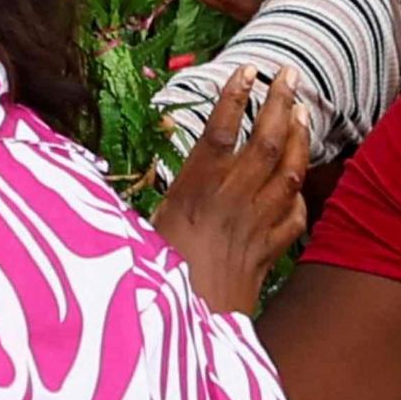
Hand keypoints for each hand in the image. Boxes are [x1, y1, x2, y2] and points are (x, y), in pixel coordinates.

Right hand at [153, 68, 314, 314]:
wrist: (195, 330)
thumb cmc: (157, 282)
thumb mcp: (139, 235)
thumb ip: (142, 204)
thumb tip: (98, 184)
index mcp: (195, 194)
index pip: (220, 133)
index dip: (234, 98)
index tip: (245, 70)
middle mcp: (232, 203)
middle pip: (265, 142)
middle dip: (280, 102)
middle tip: (288, 73)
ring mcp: (257, 225)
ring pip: (288, 171)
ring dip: (299, 136)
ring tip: (302, 109)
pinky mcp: (269, 251)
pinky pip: (294, 215)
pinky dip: (300, 195)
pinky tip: (299, 180)